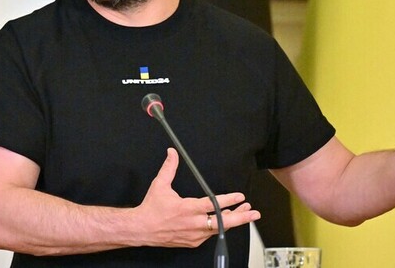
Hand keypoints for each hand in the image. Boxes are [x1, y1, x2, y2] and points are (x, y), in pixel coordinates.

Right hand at [133, 148, 259, 247]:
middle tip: (253, 212)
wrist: (141, 229)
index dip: (229, 200)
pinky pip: (209, 235)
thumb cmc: (151, 209)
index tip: (240, 196)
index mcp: (188, 209)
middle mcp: (193, 224)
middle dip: (241, 217)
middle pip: (223, 222)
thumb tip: (172, 152)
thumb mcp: (160, 185)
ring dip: (232, 221)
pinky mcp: (192, 242)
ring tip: (244, 213)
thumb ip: (169, 167)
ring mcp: (194, 235)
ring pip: (219, 229)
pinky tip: (224, 221)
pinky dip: (218, 228)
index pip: (213, 204)